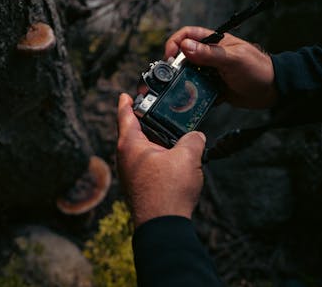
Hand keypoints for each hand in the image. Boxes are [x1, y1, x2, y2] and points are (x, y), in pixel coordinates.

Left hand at [116, 93, 205, 226]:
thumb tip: (196, 136)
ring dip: (153, 140)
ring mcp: (129, 173)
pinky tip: (172, 158)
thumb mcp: (188, 157)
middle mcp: (125, 157)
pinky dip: (156, 156)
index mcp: (130, 144)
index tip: (127, 94)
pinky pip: (145, 163)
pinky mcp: (137, 185)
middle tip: (158, 110)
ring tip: (171, 134)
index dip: (127, 102)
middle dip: (146, 121)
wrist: (162, 226)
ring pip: (140, 149)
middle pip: (133, 131)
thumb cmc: (169, 190)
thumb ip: (193, 139)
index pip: (125, 115)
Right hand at [165, 26, 277, 107]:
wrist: (273, 91)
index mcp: (214, 41)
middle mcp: (209, 55)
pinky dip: (193, 95)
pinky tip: (194, 100)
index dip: (175, 43)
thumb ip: (209, 54)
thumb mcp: (233, 59)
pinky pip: (196, 90)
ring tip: (182, 91)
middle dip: (176, 67)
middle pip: (183, 57)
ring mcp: (209, 72)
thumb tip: (185, 47)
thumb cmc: (258, 70)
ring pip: (187, 75)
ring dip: (183, 83)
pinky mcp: (211, 87)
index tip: (171, 57)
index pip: (187, 35)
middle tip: (172, 78)